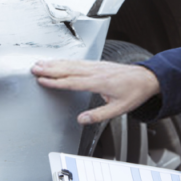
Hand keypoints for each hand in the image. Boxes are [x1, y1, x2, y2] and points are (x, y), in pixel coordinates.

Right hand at [31, 60, 159, 124]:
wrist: (146, 78)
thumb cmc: (134, 92)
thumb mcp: (119, 109)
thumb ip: (98, 115)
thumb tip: (82, 119)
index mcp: (99, 82)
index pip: (72, 82)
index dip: (56, 82)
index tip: (43, 80)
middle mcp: (96, 71)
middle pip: (68, 69)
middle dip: (50, 69)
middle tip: (34, 69)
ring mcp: (96, 66)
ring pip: (71, 63)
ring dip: (54, 63)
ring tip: (40, 63)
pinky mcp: (97, 64)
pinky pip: (78, 61)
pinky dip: (65, 61)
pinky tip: (57, 61)